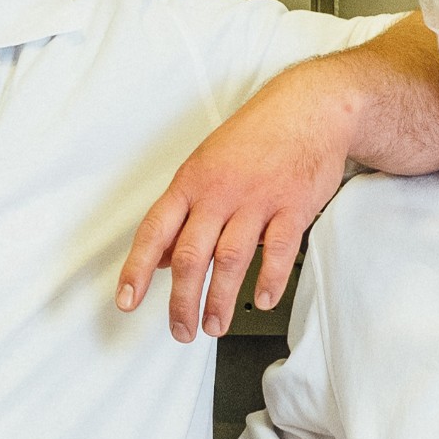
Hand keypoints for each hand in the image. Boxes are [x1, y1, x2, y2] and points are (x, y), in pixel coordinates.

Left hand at [117, 79, 349, 340]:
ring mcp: (258, 199)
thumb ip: (184, 211)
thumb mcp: (207, 164)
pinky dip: (270, 280)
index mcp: (192, 181)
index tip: (127, 301)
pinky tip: (264, 299)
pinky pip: (279, 251)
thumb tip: (161, 257)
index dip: (137, 270)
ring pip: (231, 260)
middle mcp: (220, 191)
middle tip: (181, 330)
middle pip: (192, 255)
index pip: (154, 231)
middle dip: (182, 301)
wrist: (310, 108)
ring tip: (215, 325)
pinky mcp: (294, 206)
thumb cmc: (257, 135)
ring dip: (221, 300)